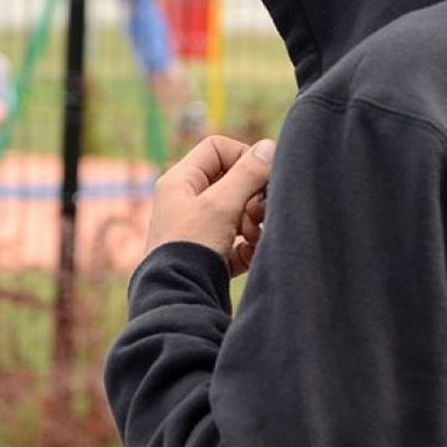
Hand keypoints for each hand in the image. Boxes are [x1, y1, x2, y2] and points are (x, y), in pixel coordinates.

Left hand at [146, 135, 274, 276]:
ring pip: (237, 213)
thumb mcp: (221, 205)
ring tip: (253, 238)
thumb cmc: (191, 246)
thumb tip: (269, 147)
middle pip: (231, 182)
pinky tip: (249, 255)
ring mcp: (196, 230)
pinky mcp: (208, 256)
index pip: (217, 149)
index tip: (261, 177)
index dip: (243, 158)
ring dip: (253, 223)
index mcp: (180, 182)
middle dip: (252, 197)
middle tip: (259, 213)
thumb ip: (248, 174)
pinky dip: (247, 247)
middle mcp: (185, 202)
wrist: (178, 299)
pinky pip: (236, 242)